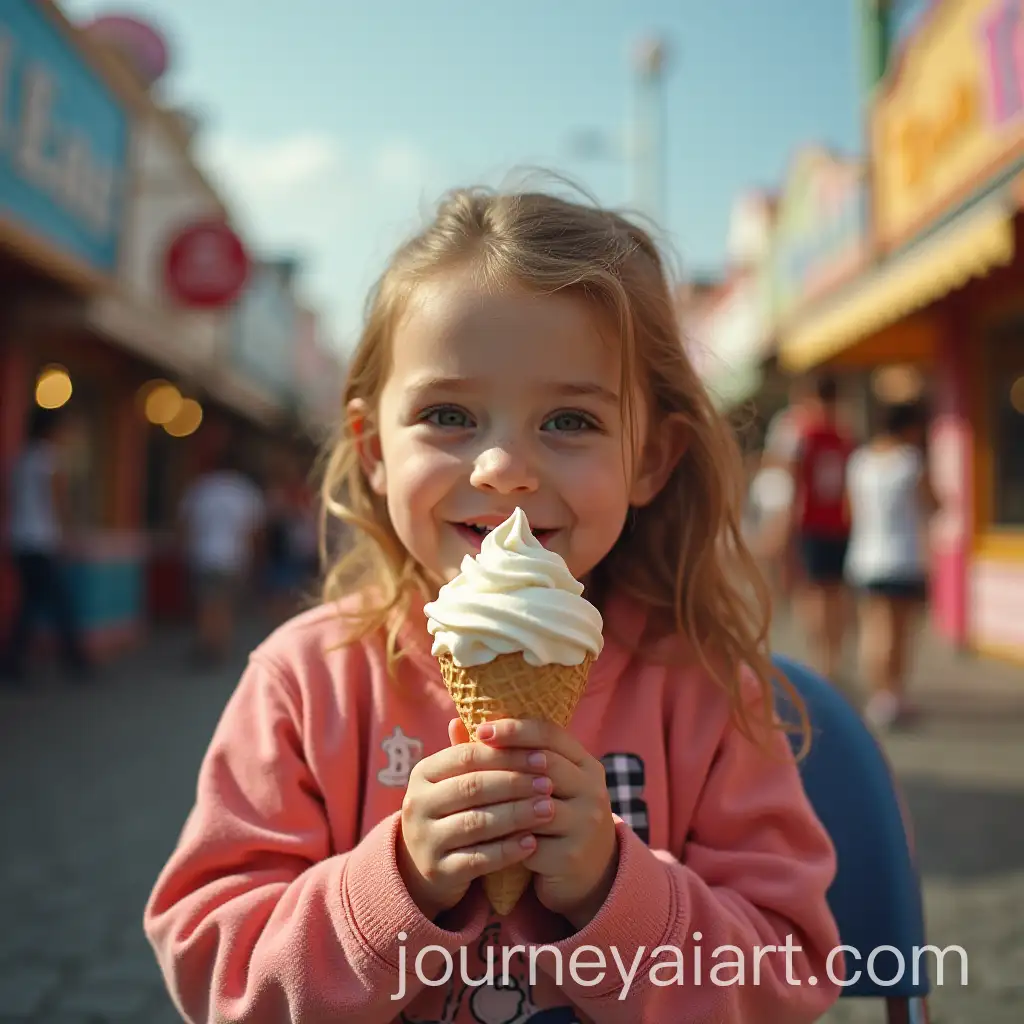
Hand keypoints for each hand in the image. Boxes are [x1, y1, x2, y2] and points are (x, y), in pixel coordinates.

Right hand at [396, 719, 554, 919]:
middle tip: (549, 783)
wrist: (426, 867)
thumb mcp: (456, 781)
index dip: (507, 755)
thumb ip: (476, 752)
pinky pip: (478, 859)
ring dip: (517, 815)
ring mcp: (425, 839)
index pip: (468, 756)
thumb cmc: (453, 811)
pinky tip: (532, 843)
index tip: (542, 757)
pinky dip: (507, 850)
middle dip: (515, 784)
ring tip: (548, 809)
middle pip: (473, 787)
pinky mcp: (438, 871)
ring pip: (477, 822)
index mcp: (423, 773)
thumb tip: (496, 711)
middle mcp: (417, 803)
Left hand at [469, 718, 618, 928]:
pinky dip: (505, 840)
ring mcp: (586, 823)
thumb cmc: (553, 818)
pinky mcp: (572, 856)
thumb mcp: (539, 784)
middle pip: (545, 765)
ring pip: (535, 805)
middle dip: (504, 760)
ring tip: (468, 798)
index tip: (482, 730)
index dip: (516, 729)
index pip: (551, 734)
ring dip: (501, 802)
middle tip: (468, 759)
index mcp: (585, 764)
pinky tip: (482, 838)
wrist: (588, 873)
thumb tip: (455, 724)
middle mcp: (593, 789)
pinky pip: (530, 844)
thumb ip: (506, 755)